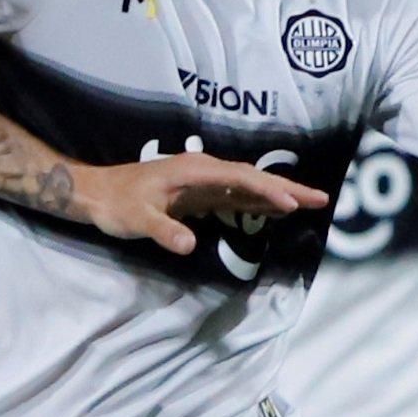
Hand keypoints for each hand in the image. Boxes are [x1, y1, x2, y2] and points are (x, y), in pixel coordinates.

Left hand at [71, 153, 328, 254]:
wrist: (95, 194)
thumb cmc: (115, 204)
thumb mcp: (136, 220)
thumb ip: (164, 231)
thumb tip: (188, 245)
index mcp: (194, 171)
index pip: (239, 179)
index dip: (267, 191)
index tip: (291, 204)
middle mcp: (204, 171)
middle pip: (253, 177)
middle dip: (288, 188)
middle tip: (322, 198)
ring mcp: (203, 182)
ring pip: (249, 185)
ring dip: (279, 193)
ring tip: (312, 202)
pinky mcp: (199, 195)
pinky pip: (237, 196)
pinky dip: (259, 202)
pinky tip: (276, 210)